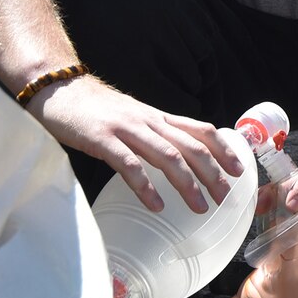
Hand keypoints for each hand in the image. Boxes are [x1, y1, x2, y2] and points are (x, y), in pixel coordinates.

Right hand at [30, 75, 242, 213]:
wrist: (58, 89)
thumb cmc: (95, 109)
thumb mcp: (134, 117)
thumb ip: (154, 133)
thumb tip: (176, 157)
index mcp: (158, 117)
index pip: (201, 130)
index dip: (223, 150)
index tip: (239, 170)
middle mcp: (149, 121)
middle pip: (191, 147)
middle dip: (213, 173)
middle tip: (225, 198)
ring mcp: (127, 129)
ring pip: (168, 156)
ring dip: (187, 183)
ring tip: (199, 207)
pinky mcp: (102, 139)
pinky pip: (129, 164)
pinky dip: (145, 186)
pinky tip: (156, 205)